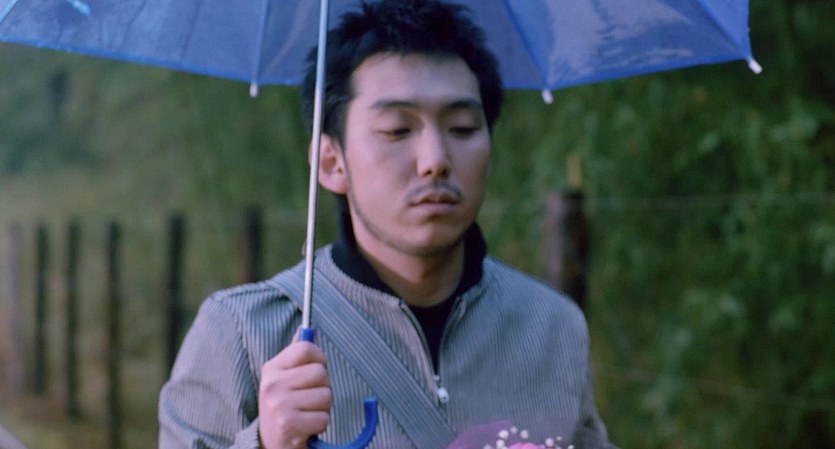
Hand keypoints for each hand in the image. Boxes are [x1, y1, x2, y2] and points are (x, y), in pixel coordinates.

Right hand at [258, 331, 331, 448]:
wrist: (271, 444)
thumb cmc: (284, 408)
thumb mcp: (283, 379)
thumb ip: (295, 356)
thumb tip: (307, 329)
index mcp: (272, 368)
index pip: (305, 348)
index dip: (320, 357)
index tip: (318, 368)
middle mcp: (272, 384)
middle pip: (320, 372)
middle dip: (323, 387)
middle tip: (309, 399)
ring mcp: (279, 404)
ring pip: (325, 395)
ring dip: (323, 408)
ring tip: (307, 413)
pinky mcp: (288, 424)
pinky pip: (323, 418)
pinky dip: (320, 425)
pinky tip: (306, 427)